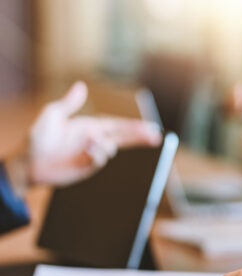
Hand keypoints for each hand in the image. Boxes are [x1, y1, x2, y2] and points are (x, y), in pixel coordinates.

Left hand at [28, 81, 161, 185]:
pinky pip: (101, 159)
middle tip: (156, 138)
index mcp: (90, 125)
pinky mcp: (88, 167)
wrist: (30, 163)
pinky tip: (88, 152)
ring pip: (111, 148)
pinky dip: (97, 154)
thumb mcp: (52, 115)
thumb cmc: (38, 137)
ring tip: (89, 143)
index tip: (150, 128)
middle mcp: (95, 139)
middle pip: (123, 138)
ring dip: (104, 145)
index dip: (134, 126)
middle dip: (140, 137)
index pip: (118, 125)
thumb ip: (70, 103)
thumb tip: (81, 86)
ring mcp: (93, 154)